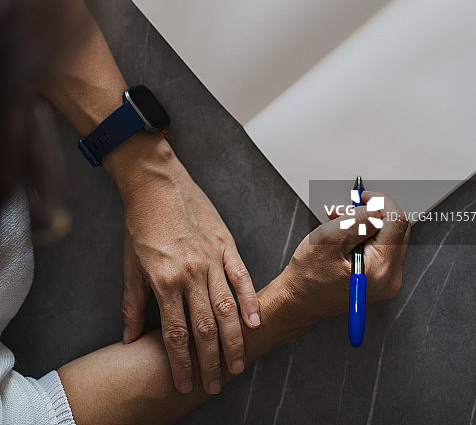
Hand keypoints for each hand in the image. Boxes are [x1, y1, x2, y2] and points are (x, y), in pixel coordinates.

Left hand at [107, 133, 259, 395]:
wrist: (156, 182)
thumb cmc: (140, 222)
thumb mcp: (130, 265)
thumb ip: (132, 304)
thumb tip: (130, 338)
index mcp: (164, 280)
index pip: (176, 334)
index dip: (181, 363)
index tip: (184, 383)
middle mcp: (191, 273)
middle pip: (205, 328)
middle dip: (210, 361)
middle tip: (216, 384)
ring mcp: (211, 258)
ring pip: (227, 308)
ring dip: (234, 340)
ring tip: (238, 363)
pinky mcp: (226, 243)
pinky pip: (242, 277)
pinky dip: (250, 301)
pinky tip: (256, 321)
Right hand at [280, 191, 409, 328]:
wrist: (301, 300)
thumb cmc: (309, 275)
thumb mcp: (330, 238)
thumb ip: (358, 220)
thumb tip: (375, 206)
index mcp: (380, 269)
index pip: (397, 222)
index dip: (381, 202)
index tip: (364, 197)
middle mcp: (390, 277)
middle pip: (397, 228)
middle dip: (374, 211)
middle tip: (349, 208)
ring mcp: (388, 279)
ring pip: (390, 235)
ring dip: (368, 221)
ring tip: (341, 221)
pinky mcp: (382, 277)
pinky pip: (383, 246)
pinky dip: (367, 234)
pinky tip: (347, 233)